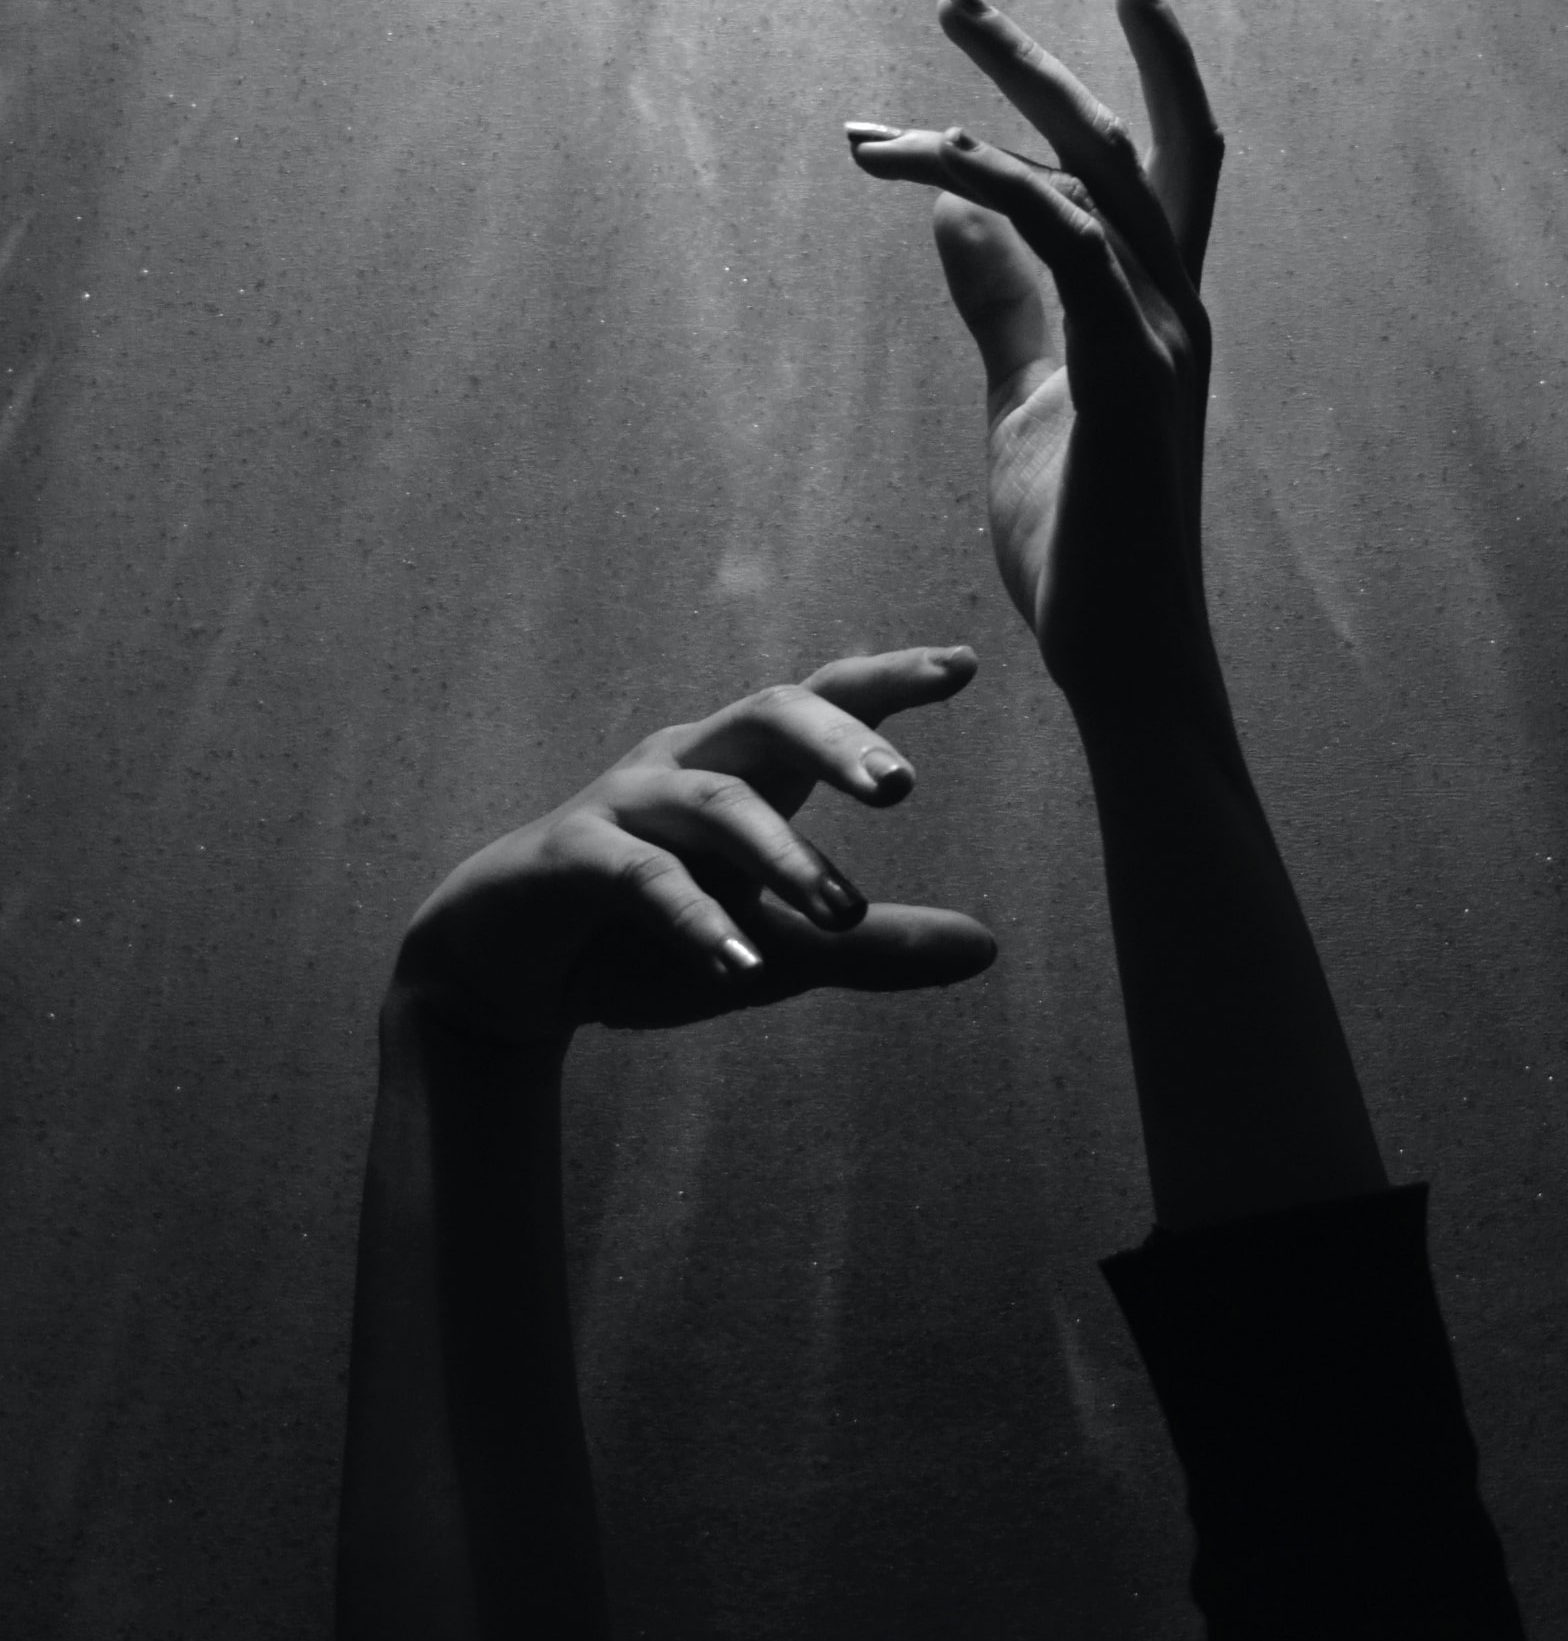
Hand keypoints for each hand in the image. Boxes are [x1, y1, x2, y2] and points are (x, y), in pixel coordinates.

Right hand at [392, 647, 995, 1045]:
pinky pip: (640, 874)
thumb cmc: (649, 943)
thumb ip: (872, 947)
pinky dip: (695, 920)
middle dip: (838, 739)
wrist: (507, 976)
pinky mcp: (569, 856)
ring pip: (714, 802)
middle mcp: (687, 764)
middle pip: (769, 714)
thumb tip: (987, 947)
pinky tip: (740, 966)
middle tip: (901, 785)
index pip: (822, 703)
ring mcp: (624, 804)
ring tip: (841, 913)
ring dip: (782, 857)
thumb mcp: (778, 952)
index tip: (965, 664)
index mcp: (744, 771)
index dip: (888, 679)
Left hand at [847, 0, 1225, 713]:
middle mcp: (1175, 309)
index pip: (1147, 168)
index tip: (979, 61)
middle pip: (1131, 139)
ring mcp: (1164, 340)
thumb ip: (1000, 307)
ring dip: (1011, 96)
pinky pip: (1068, 244)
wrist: (1118, 653)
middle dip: (1047, 56)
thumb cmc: (1080, 543)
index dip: (1098, 88)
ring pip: (1100, 172)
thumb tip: (949, 215)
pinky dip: (1003, 185)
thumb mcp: (1024, 403)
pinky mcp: (1131, 379)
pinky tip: (928, 162)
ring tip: (925, 50)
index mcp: (1157, 313)